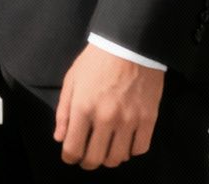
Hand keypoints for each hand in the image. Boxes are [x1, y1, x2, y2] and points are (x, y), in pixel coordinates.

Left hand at [54, 43, 164, 169]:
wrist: (129, 46)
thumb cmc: (96, 61)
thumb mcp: (72, 81)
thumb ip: (64, 111)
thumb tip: (60, 138)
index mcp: (83, 108)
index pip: (73, 148)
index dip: (69, 157)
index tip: (70, 157)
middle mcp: (105, 119)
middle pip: (95, 158)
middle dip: (88, 162)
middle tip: (87, 158)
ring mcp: (129, 121)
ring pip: (118, 157)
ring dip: (109, 158)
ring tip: (106, 150)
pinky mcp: (148, 119)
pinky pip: (140, 148)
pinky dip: (131, 151)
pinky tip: (125, 143)